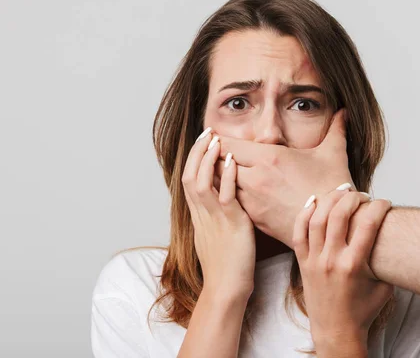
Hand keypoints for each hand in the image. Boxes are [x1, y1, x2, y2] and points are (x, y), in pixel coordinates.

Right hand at [182, 128, 255, 297]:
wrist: (226, 287)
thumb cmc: (226, 263)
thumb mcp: (216, 234)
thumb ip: (217, 214)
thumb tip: (223, 198)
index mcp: (198, 215)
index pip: (189, 179)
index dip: (194, 158)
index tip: (202, 140)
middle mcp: (201, 214)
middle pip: (190, 175)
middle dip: (197, 151)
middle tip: (207, 131)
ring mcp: (213, 218)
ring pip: (201, 182)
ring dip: (207, 158)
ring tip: (215, 139)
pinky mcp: (229, 224)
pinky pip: (224, 196)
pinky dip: (226, 176)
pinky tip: (230, 161)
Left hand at [215, 109, 352, 247]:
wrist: (335, 227)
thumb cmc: (334, 189)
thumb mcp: (334, 154)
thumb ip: (335, 129)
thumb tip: (343, 112)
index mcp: (269, 158)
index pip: (227, 145)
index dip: (219, 141)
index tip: (216, 139)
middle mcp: (256, 179)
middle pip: (218, 165)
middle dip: (215, 160)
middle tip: (214, 157)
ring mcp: (253, 202)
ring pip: (221, 187)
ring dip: (220, 180)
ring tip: (221, 175)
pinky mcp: (255, 220)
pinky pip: (231, 205)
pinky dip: (229, 198)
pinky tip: (232, 195)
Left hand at [292, 189, 392, 354]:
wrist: (336, 331)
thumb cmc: (362, 310)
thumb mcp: (384, 287)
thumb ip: (386, 261)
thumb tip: (394, 236)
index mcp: (354, 265)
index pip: (368, 224)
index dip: (379, 207)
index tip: (386, 203)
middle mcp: (332, 260)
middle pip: (340, 215)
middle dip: (353, 198)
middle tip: (362, 195)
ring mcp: (314, 260)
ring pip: (317, 219)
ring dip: (330, 200)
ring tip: (341, 192)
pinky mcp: (302, 262)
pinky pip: (298, 232)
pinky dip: (304, 214)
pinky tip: (314, 202)